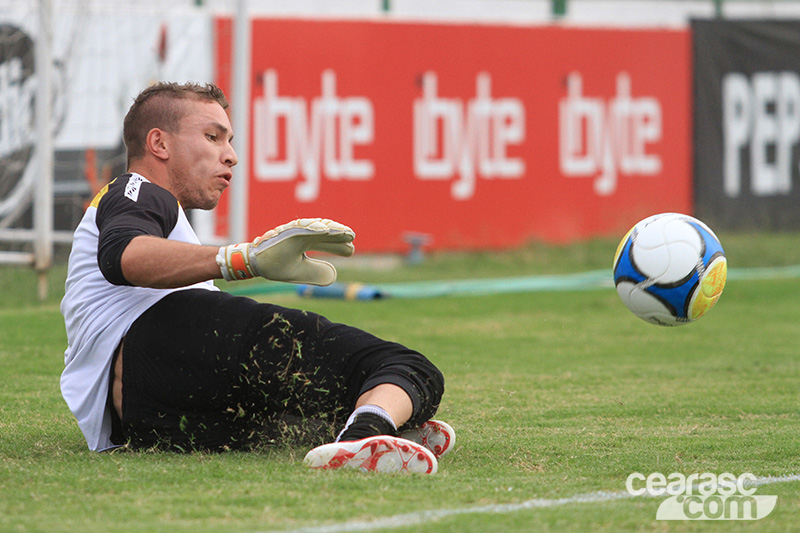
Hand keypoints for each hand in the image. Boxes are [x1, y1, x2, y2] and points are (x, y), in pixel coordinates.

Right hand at [216, 218, 354, 284]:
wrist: (253, 264)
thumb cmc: (275, 265)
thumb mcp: (300, 272)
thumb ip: (316, 272)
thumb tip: (334, 275)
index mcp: (303, 242)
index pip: (324, 241)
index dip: (338, 244)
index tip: (351, 250)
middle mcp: (300, 235)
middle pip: (323, 233)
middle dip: (338, 235)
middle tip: (352, 238)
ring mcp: (293, 233)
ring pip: (315, 227)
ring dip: (330, 229)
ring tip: (345, 232)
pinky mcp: (284, 233)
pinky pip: (300, 228)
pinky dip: (312, 227)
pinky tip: (325, 230)